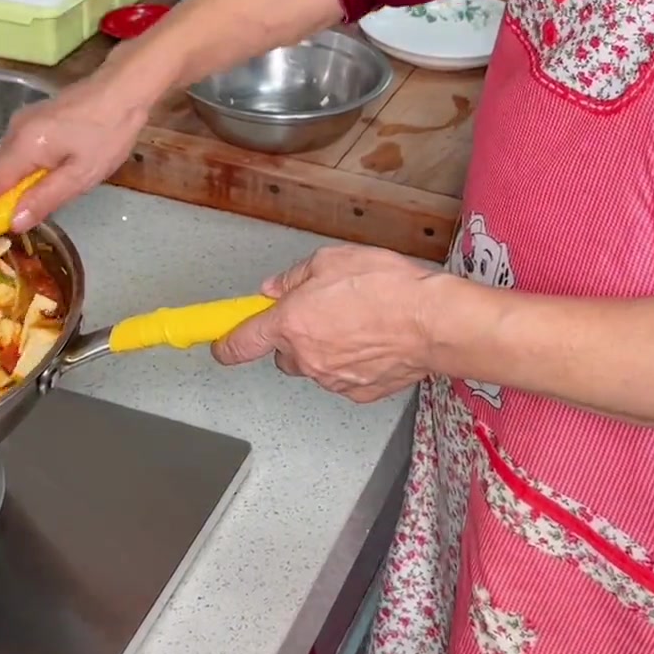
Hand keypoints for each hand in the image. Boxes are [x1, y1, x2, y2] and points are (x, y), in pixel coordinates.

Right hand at [0, 67, 150, 226]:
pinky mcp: (33, 120)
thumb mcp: (82, 175)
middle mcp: (15, 132)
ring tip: (1, 216)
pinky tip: (24, 187)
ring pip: (3, 163)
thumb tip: (13, 223)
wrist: (124, 88)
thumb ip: (45, 198)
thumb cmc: (108, 133)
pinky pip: (14, 153)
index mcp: (25, 146)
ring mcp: (22, 123)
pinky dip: (12, 173)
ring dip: (0, 188)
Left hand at [212, 245, 448, 402]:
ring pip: (314, 366)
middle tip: (320, 312)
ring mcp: (331, 379)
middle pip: (282, 354)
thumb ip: (295, 277)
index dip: (225, 344)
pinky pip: (342, 378)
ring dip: (325, 349)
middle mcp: (305, 357)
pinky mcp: (358, 393)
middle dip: (294, 336)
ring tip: (357, 322)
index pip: (240, 344)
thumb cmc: (387, 287)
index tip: (221, 342)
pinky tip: (372, 341)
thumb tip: (276, 288)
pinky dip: (351, 363)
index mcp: (290, 323)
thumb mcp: (332, 260)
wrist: (432, 321)